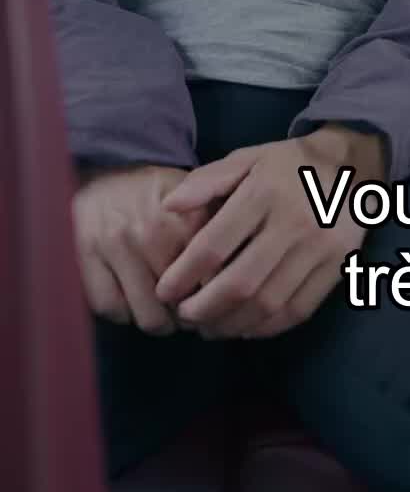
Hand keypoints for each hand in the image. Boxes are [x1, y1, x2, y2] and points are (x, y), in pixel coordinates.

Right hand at [72, 164, 208, 333]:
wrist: (105, 169)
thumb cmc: (158, 192)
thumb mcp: (195, 199)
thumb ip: (218, 229)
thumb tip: (241, 271)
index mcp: (185, 218)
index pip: (213, 277)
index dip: (218, 297)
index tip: (218, 302)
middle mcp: (150, 232)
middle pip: (182, 304)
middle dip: (191, 314)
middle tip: (191, 312)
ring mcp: (115, 246)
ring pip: (148, 316)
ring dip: (160, 321)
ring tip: (165, 314)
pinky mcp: (84, 257)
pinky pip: (111, 309)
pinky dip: (124, 314)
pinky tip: (133, 302)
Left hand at [154, 126, 384, 339]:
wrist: (351, 164)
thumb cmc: (287, 164)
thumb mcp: (245, 159)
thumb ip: (205, 181)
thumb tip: (168, 207)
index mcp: (263, 193)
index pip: (214, 246)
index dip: (183, 276)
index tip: (164, 292)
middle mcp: (293, 222)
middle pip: (240, 283)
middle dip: (204, 309)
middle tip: (184, 316)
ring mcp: (319, 248)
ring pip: (268, 303)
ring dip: (232, 324)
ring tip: (210, 327)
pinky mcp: (337, 267)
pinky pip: (297, 310)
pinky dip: (267, 328)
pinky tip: (245, 328)